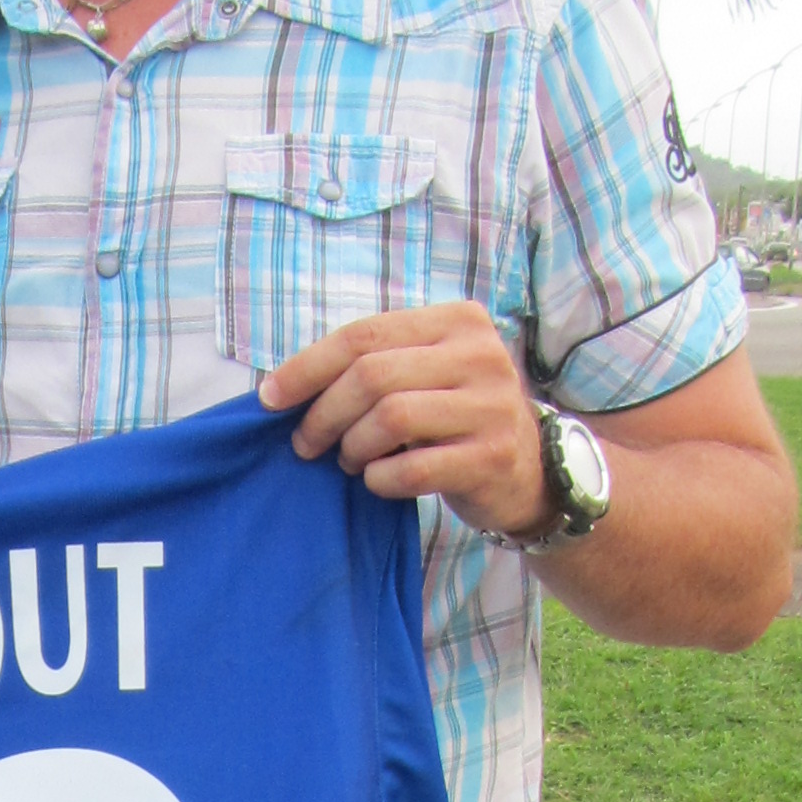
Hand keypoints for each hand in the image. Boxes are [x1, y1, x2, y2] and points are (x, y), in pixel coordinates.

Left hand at [263, 299, 553, 542]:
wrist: (531, 470)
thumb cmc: (457, 418)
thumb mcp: (426, 373)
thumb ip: (375, 365)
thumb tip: (283, 386)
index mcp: (458, 321)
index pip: (364, 335)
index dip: (307, 367)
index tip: (270, 398)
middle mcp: (481, 354)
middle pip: (371, 375)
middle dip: (324, 413)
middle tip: (306, 443)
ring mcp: (492, 405)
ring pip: (389, 418)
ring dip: (352, 447)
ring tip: (349, 461)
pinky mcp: (492, 456)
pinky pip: (412, 468)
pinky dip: (380, 479)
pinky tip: (379, 481)